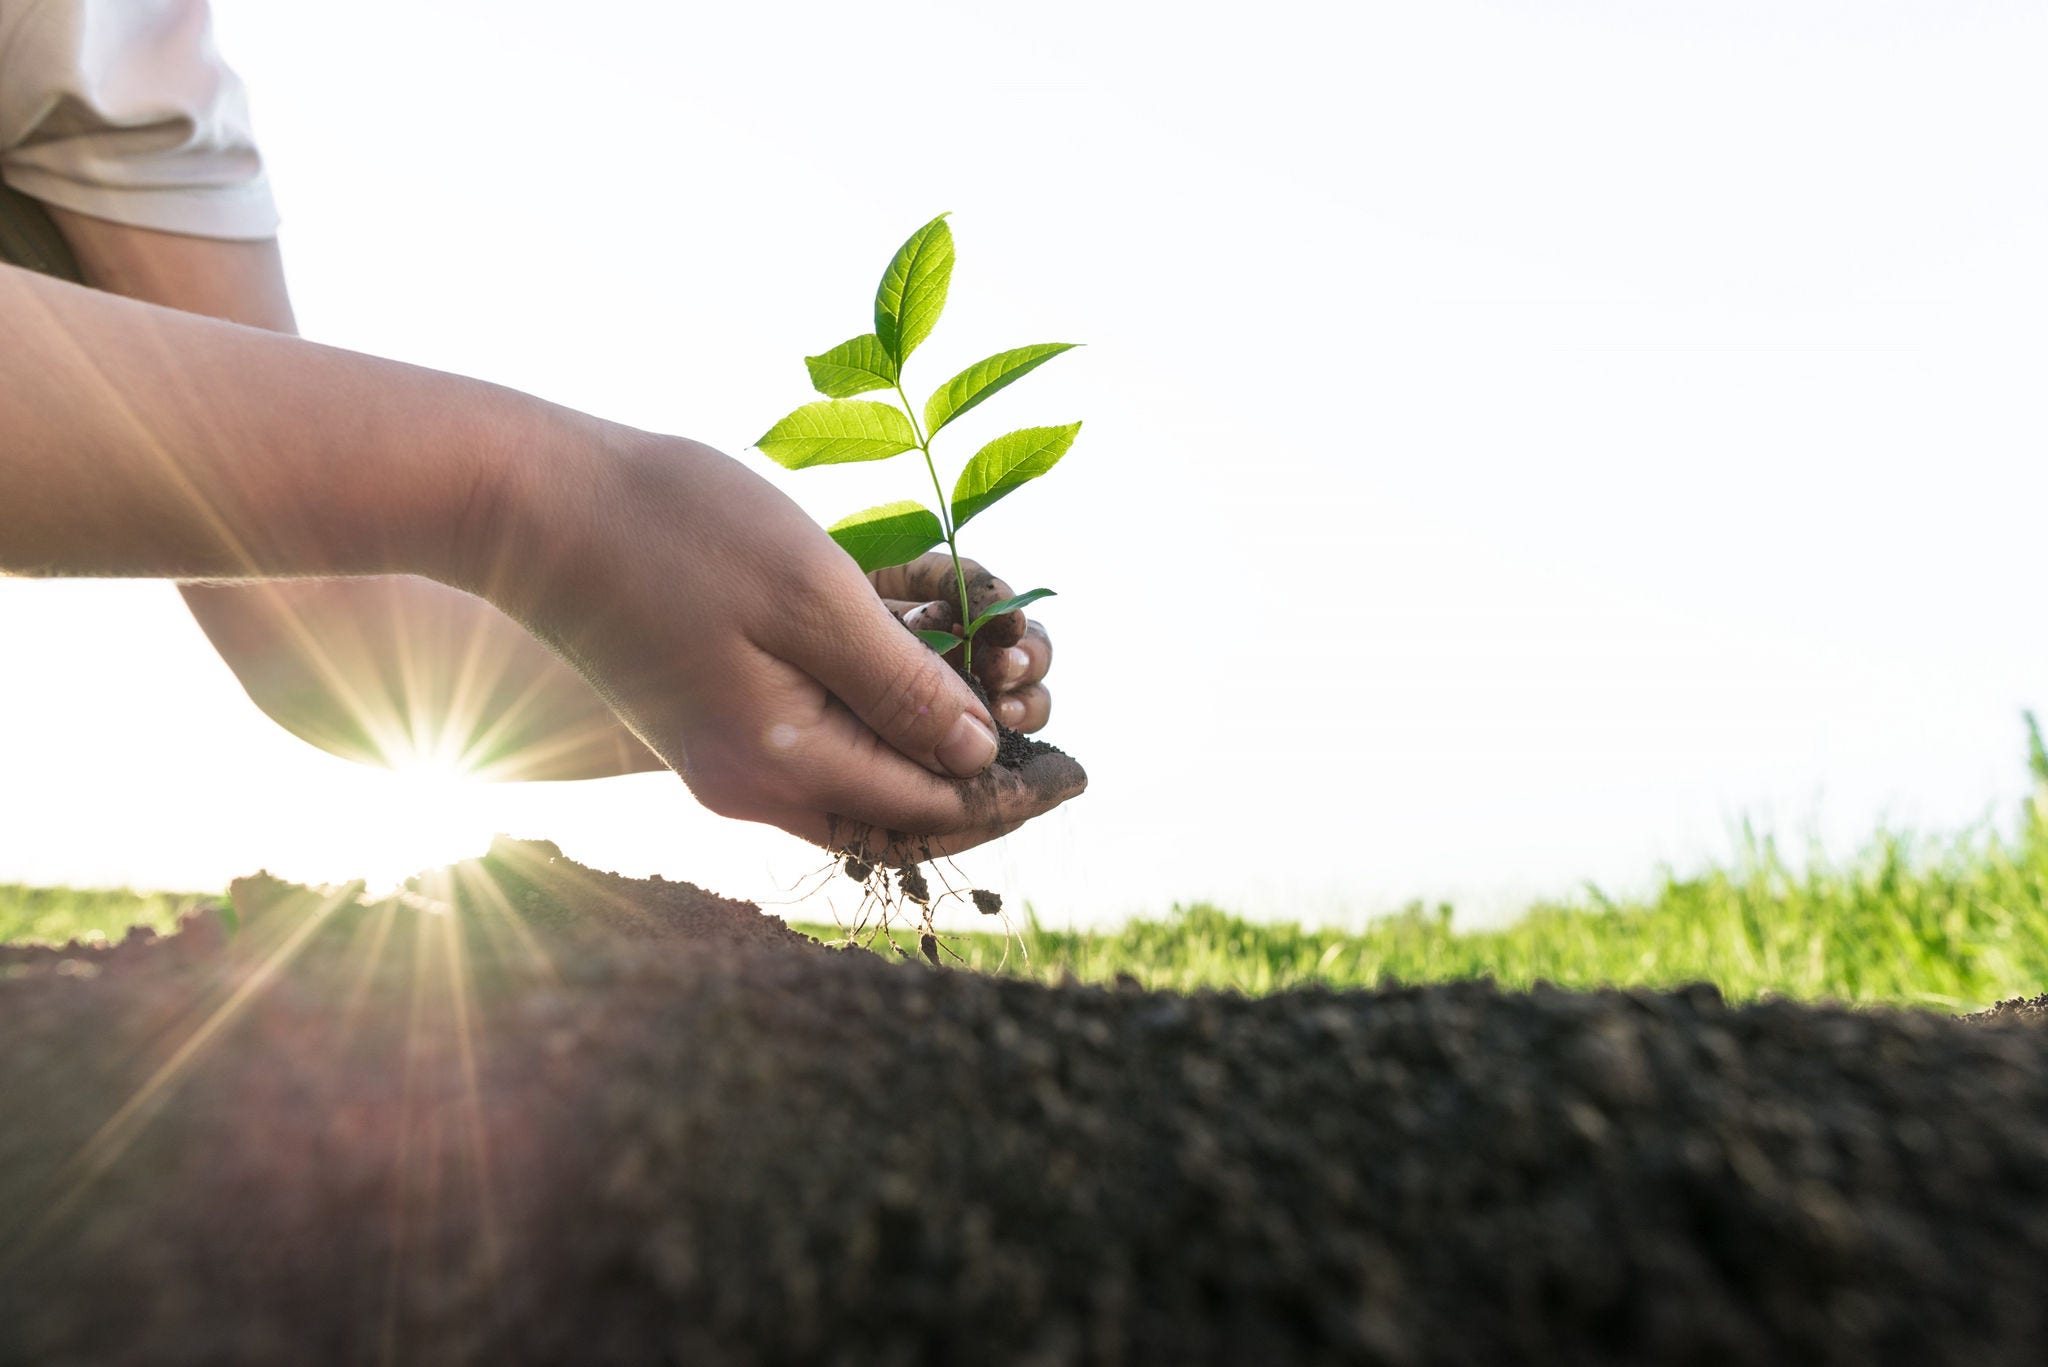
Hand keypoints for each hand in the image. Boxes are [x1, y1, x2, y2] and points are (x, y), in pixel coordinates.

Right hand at [481, 426, 1084, 859]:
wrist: (527, 504)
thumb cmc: (672, 533)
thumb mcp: (812, 600)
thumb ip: (903, 686)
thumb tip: (982, 754)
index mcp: (781, 767)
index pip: (929, 809)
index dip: (1014, 790)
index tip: (1080, 770)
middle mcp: (755, 780)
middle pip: (900, 806)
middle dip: (984, 768)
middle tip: (1050, 723)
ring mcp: (728, 748)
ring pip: (864, 765)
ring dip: (936, 727)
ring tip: (1000, 663)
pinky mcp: (713, 706)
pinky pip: (822, 725)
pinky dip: (882, 694)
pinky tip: (924, 637)